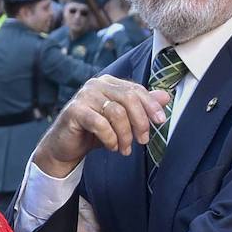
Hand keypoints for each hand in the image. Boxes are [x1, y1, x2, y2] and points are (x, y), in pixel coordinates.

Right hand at [34, 75, 169, 177]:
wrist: (65, 147)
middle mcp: (96, 85)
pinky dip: (110, 138)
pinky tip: (111, 146)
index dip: (151, 105)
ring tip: (124, 149)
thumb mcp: (121, 120)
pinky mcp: (74, 111)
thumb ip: (141, 107)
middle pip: (128, 98)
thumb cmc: (94, 132)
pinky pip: (100, 124)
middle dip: (140, 122)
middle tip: (143, 140)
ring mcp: (84, 96)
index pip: (136, 90)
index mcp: (109, 83)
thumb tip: (166, 96)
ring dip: (125, 135)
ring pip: (116, 113)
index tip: (160, 122)